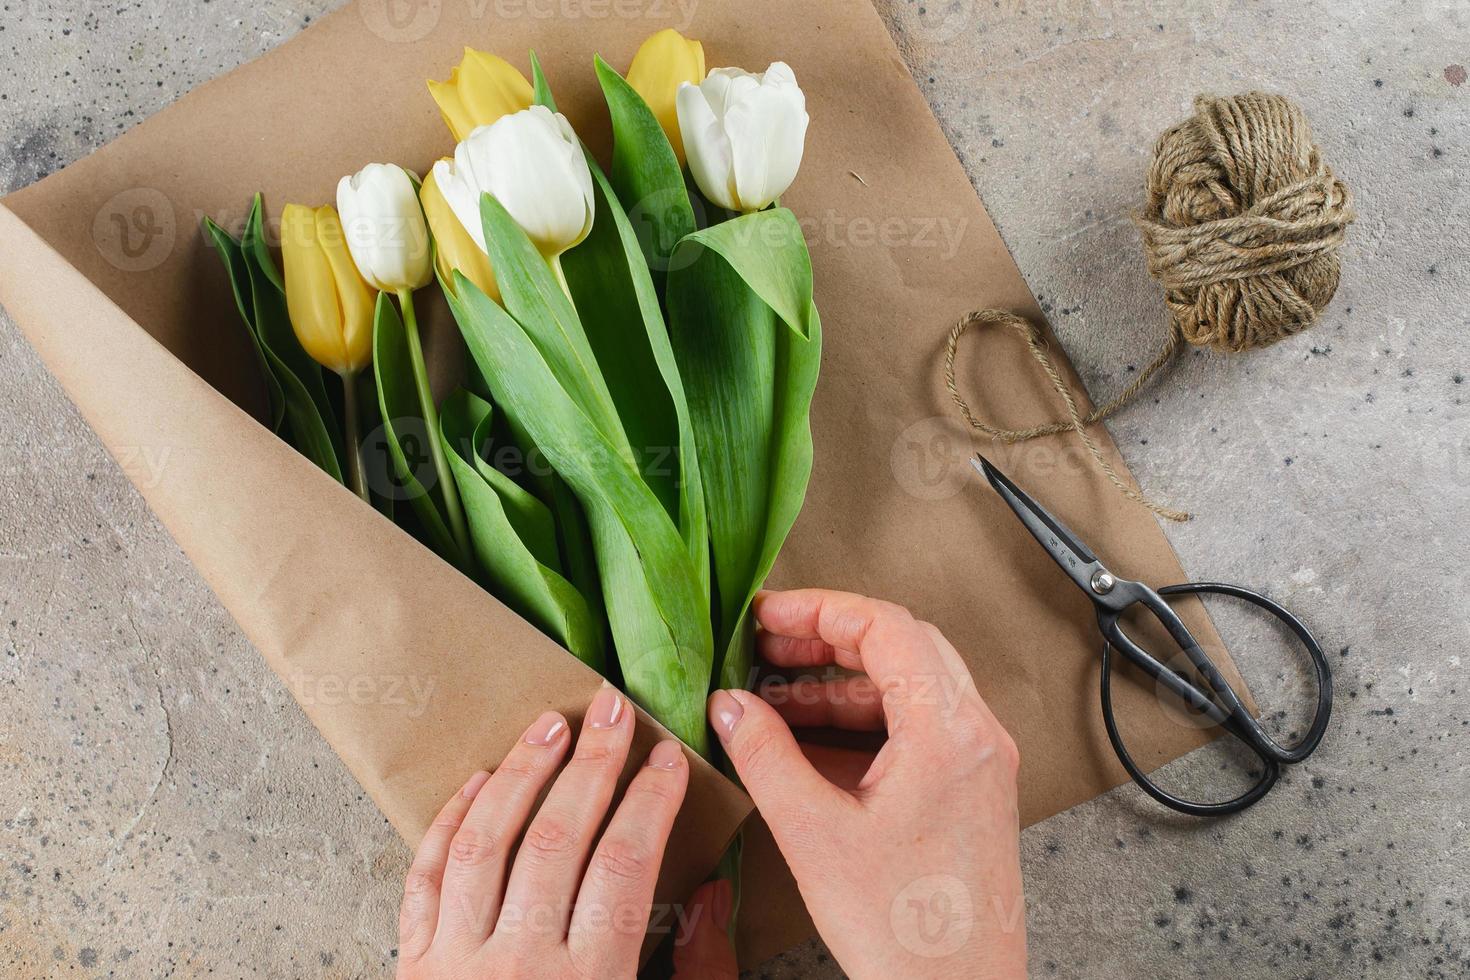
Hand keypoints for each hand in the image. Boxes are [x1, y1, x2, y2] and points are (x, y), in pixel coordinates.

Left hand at [396, 687, 689, 979]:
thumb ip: (698, 967)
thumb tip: (713, 892)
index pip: (625, 864)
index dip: (651, 801)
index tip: (667, 759)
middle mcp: (521, 966)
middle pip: (557, 838)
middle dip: (592, 763)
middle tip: (612, 710)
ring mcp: (458, 964)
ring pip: (485, 845)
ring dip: (521, 775)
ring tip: (549, 728)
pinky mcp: (415, 968)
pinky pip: (427, 881)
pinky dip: (449, 823)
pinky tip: (477, 781)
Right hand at [707, 589, 1027, 979]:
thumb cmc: (904, 932)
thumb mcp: (813, 833)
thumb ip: (765, 755)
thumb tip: (731, 705)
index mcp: (947, 733)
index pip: (886, 628)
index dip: (820, 610)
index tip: (769, 613)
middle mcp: (976, 735)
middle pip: (903, 645)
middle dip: (828, 638)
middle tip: (769, 643)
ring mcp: (979, 761)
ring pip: (910, 683)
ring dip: (841, 682)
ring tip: (775, 694)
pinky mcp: (971, 787)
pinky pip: (917, 725)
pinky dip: (864, 719)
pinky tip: (809, 736)